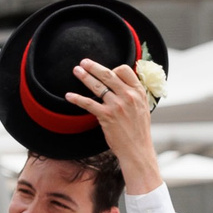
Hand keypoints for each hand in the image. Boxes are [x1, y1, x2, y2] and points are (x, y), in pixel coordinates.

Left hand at [63, 59, 163, 195]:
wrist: (137, 150)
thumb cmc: (138, 131)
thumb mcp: (143, 108)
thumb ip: (134, 95)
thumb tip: (124, 85)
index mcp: (139, 92)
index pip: (125, 70)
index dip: (114, 68)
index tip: (106, 71)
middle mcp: (128, 96)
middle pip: (108, 74)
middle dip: (94, 67)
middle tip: (84, 62)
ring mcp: (117, 106)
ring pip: (98, 86)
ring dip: (85, 77)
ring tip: (76, 71)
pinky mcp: (107, 116)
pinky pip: (89, 103)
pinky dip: (77, 99)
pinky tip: (69, 96)